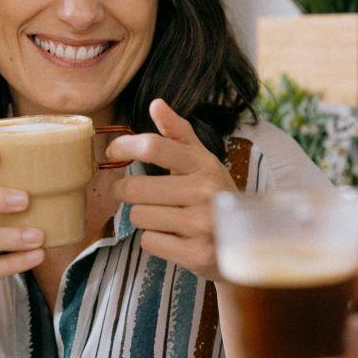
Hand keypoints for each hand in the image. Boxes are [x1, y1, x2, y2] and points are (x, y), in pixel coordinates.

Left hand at [106, 99, 236, 279]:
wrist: (244, 242)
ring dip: (143, 217)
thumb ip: (178, 133)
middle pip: (135, 187)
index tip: (113, 152)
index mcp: (205, 164)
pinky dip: (154, 240)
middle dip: (126, 191)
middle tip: (132, 193)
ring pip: (138, 216)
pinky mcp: (196, 254)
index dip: (125, 147)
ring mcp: (202, 224)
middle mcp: (205, 192)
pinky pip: (149, 241)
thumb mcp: (202, 162)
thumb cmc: (215, 196)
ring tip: (164, 217)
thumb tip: (156, 104)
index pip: (155, 147)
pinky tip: (174, 237)